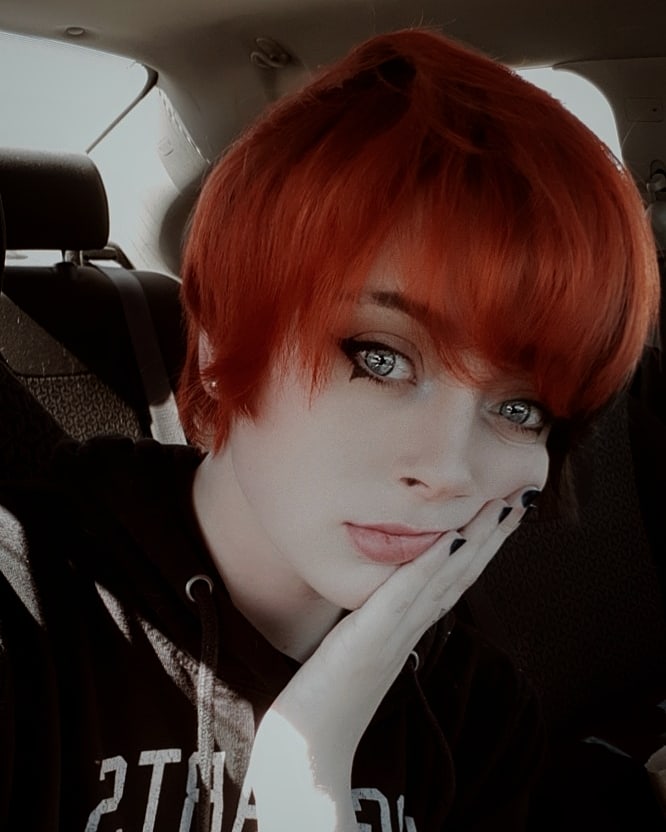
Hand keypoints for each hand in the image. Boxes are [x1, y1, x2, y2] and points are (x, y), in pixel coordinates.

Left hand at [248, 486, 536, 830]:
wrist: (309, 748)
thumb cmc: (327, 694)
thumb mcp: (358, 645)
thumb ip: (377, 620)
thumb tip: (385, 597)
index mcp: (409, 627)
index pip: (454, 577)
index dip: (481, 544)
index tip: (502, 510)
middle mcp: (411, 627)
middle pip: (462, 572)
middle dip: (492, 534)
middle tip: (520, 496)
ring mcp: (395, 632)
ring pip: (445, 578)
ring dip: (476, 540)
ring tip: (502, 505)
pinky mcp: (370, 637)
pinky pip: (405, 595)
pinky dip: (431, 565)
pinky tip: (452, 539)